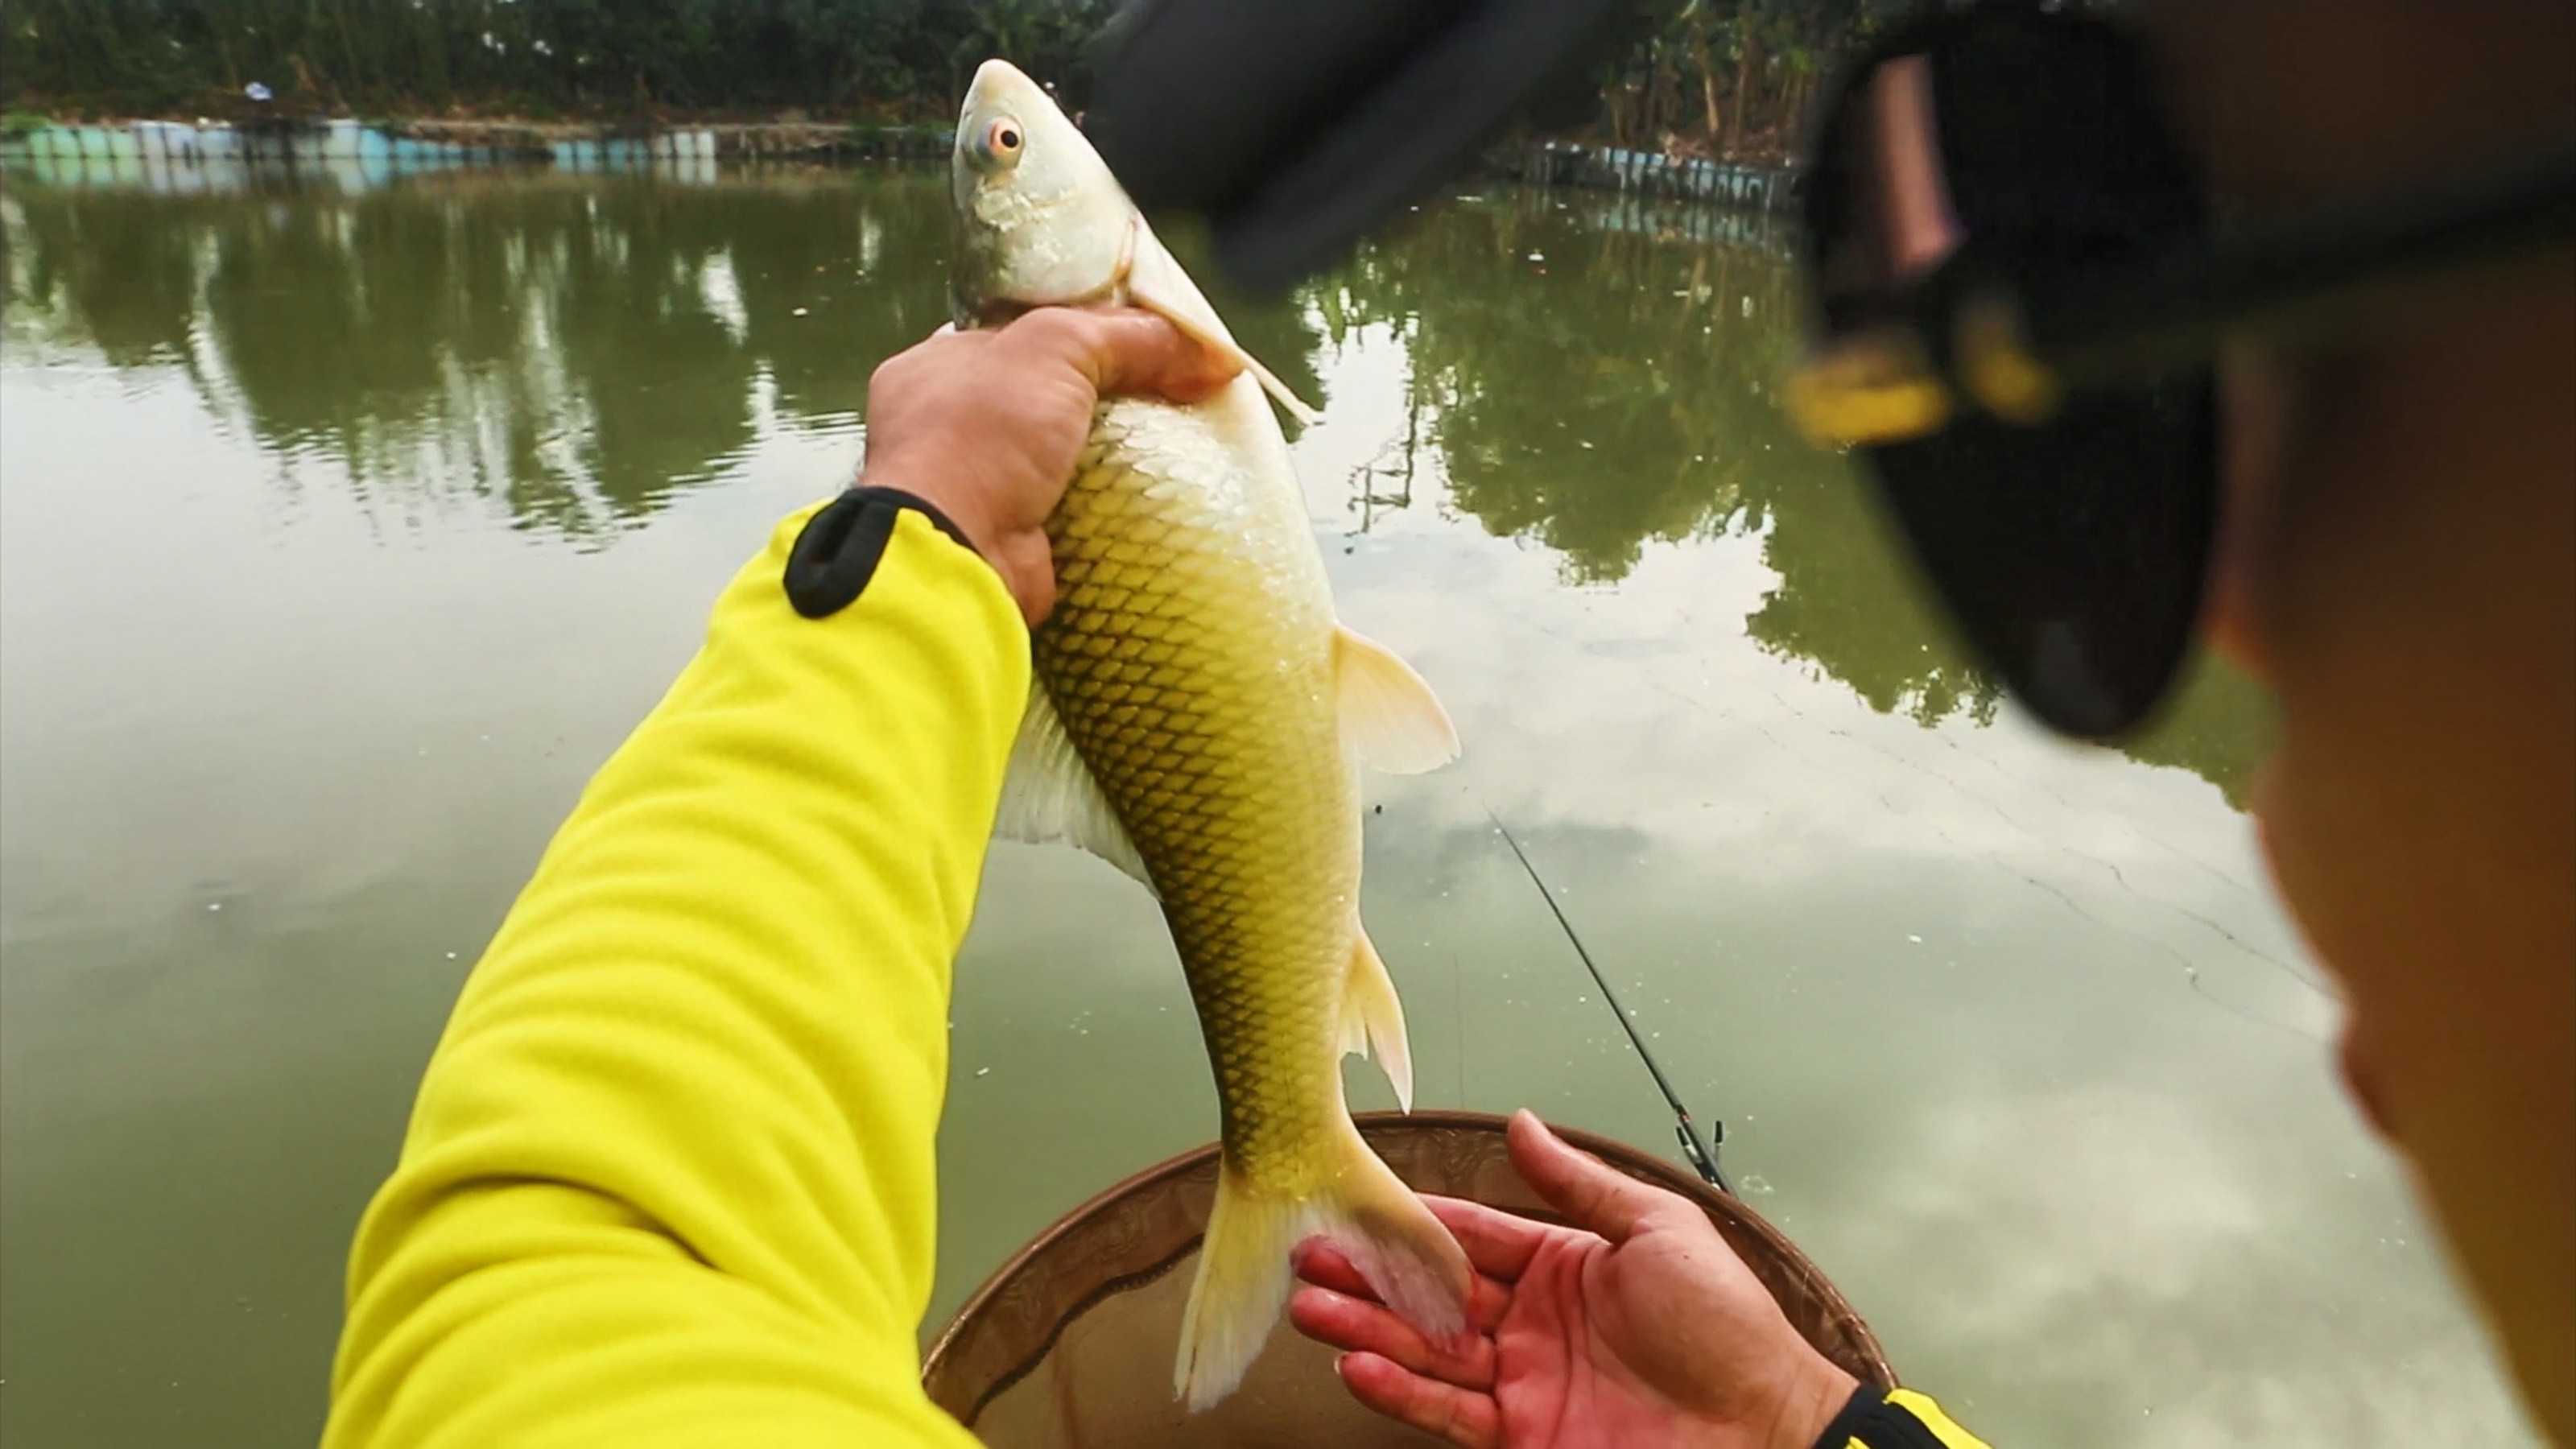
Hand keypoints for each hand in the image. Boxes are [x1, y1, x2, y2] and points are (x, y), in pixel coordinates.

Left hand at [856, 308, 1237, 624]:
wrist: (957, 551)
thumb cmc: (986, 432)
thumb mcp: (1056, 348)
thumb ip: (1125, 335)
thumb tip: (1208, 354)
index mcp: (935, 365)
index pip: (1021, 333)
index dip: (1085, 329)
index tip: (1146, 338)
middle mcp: (946, 424)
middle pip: (1046, 394)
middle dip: (1107, 392)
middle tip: (1170, 390)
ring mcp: (975, 486)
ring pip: (1062, 454)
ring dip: (1114, 449)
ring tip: (1177, 437)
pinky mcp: (1010, 537)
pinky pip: (1072, 506)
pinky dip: (1110, 498)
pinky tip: (1154, 488)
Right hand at [1291, 1110, 1856, 1448]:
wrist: (1763, 1428)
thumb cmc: (1728, 1326)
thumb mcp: (1656, 1229)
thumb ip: (1577, 1184)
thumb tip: (1522, 1123)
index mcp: (1560, 1266)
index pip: (1468, 1235)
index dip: (1411, 1222)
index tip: (1355, 1205)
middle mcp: (1531, 1323)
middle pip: (1432, 1294)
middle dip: (1370, 1277)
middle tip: (1311, 1258)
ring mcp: (1523, 1382)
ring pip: (1426, 1351)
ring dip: (1367, 1331)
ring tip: (1312, 1310)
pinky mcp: (1522, 1436)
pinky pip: (1447, 1412)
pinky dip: (1400, 1390)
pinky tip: (1360, 1367)